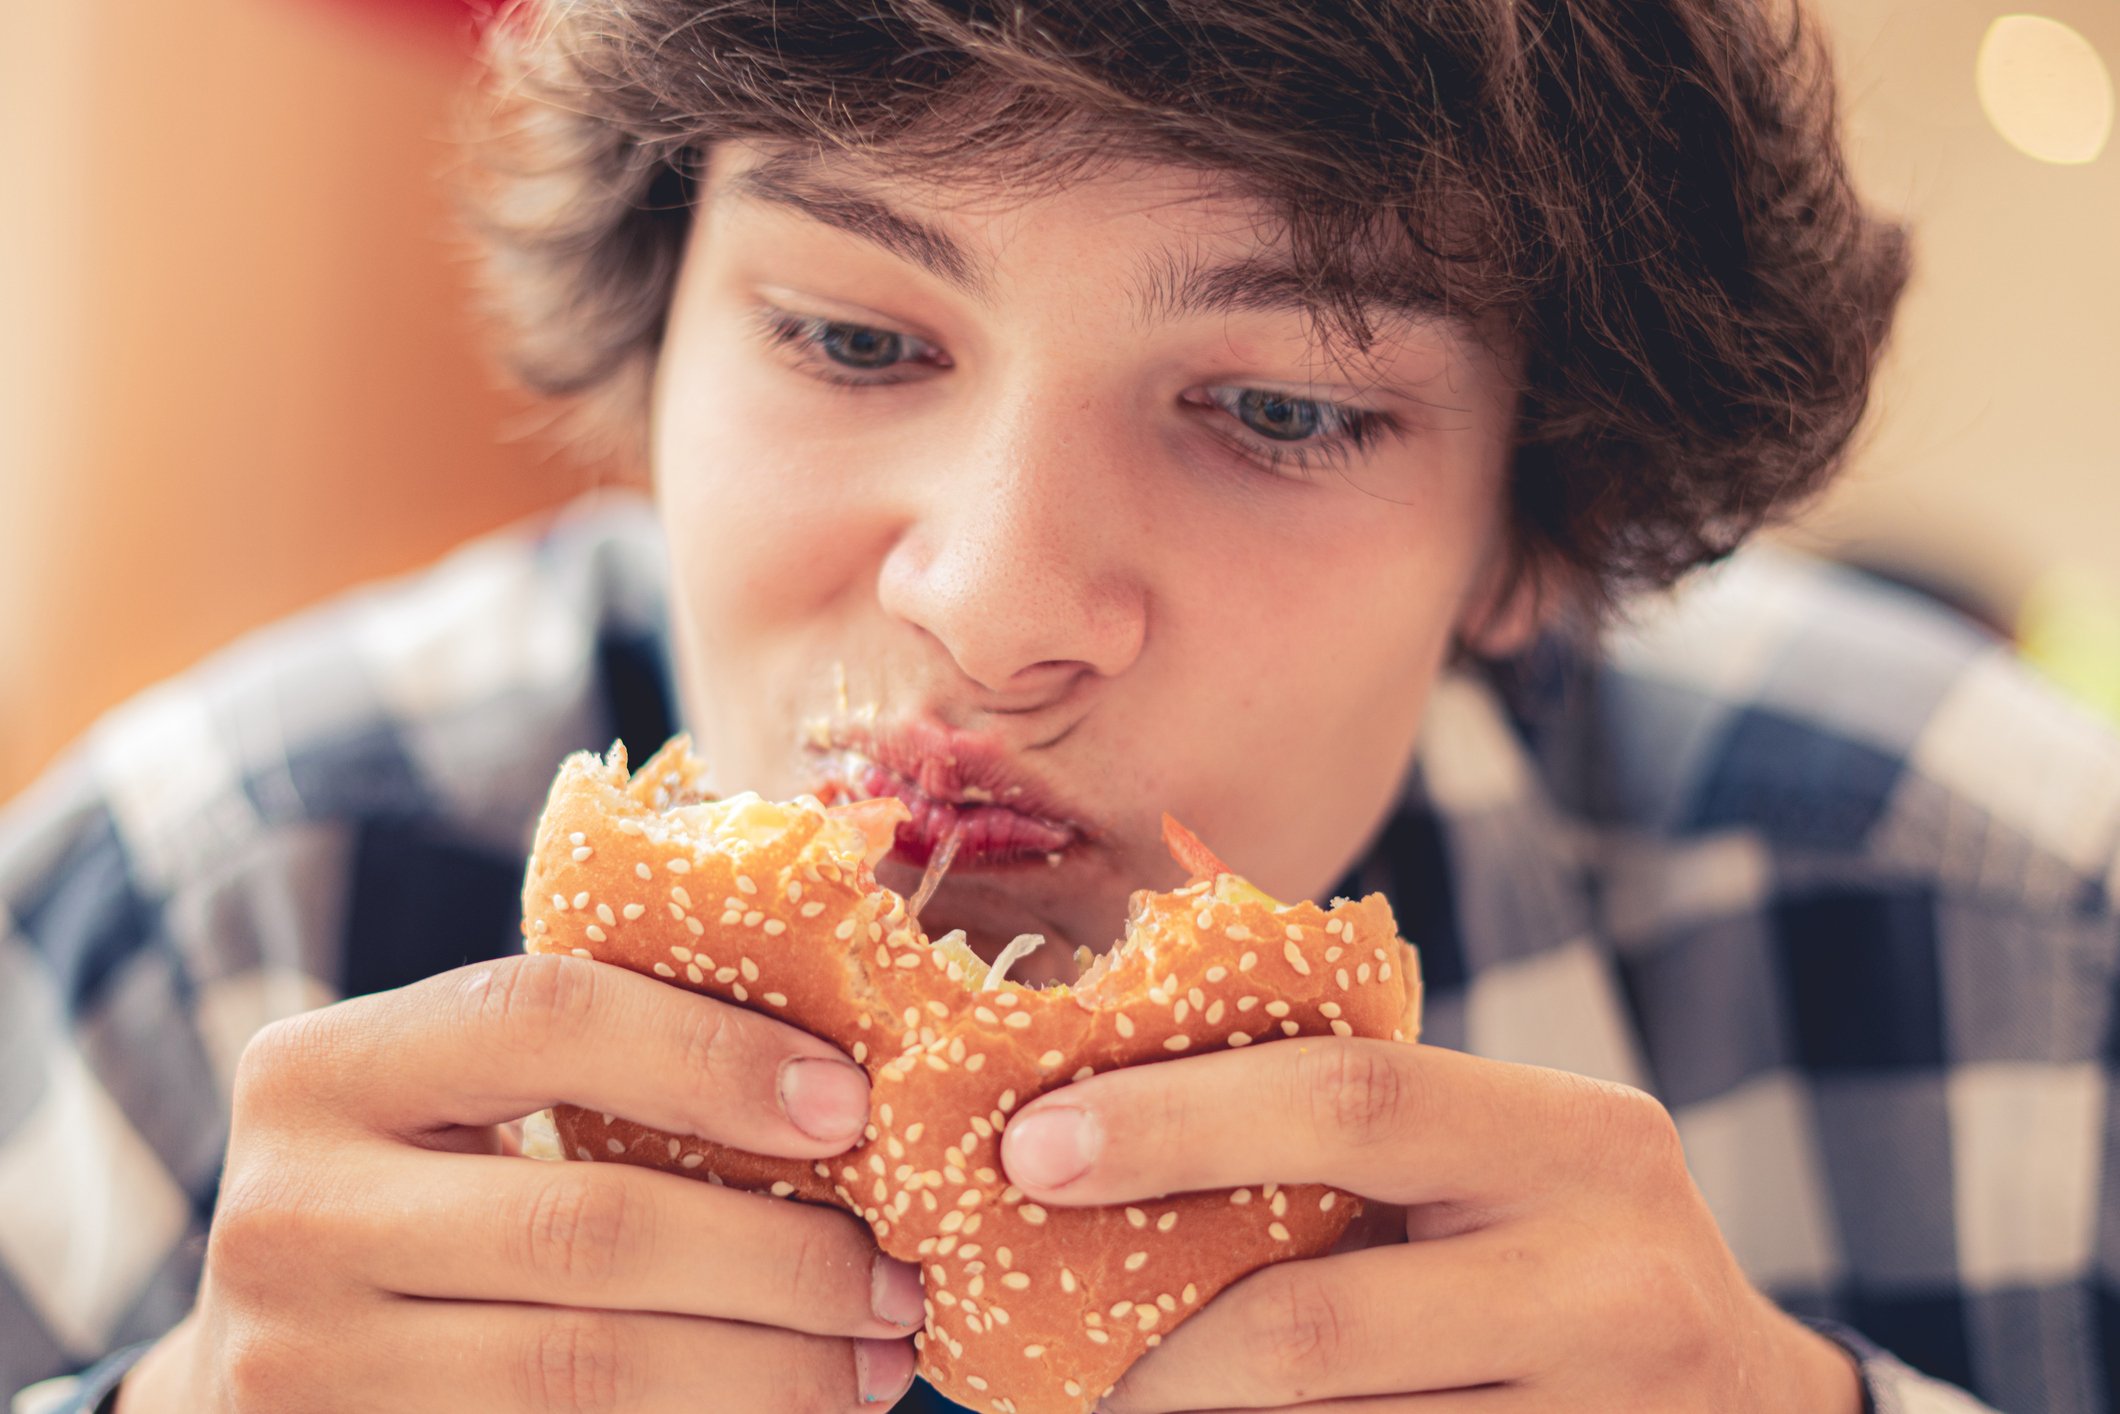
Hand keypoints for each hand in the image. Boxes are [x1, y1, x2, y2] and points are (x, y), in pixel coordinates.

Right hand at [116, 954, 922, 1412]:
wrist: (272, 1365)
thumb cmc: (415, 1195)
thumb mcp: (453, 1104)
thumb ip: (593, 1066)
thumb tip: (846, 1084)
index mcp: (321, 1070)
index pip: (541, 1018)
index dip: (713, 1055)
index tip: (851, 1106)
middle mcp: (287, 1217)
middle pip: (589, 1225)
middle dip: (783, 1257)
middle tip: (900, 1277)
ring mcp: (301, 1368)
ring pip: (590, 1373)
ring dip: (771, 1373)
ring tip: (878, 1361)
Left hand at [997, 1039, 1863, 1412]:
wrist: (1751, 1409)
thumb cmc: (1567, 1245)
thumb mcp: (1506, 1159)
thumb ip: (1360, 1127)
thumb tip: (1103, 1114)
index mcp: (1578, 1137)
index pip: (1351, 1099)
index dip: (1173, 1121)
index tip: (1031, 1146)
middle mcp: (1608, 1281)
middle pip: (1313, 1323)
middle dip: (1150, 1345)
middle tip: (1040, 1345)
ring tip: (1106, 1405)